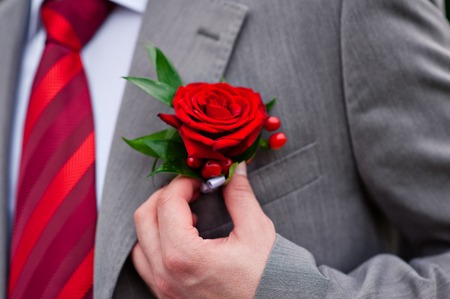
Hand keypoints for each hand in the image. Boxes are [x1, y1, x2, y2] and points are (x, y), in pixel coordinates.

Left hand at [132, 162, 275, 297]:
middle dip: (166, 196)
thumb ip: (240, 196)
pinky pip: (146, 263)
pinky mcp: (167, 297)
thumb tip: (232, 171)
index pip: (167, 203)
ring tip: (185, 215)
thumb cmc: (267, 280)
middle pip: (144, 217)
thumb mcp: (257, 232)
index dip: (183, 183)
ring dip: (157, 219)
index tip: (201, 181)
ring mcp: (163, 289)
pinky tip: (180, 238)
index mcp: (185, 256)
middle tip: (190, 191)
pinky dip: (155, 242)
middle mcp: (166, 274)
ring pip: (140, 241)